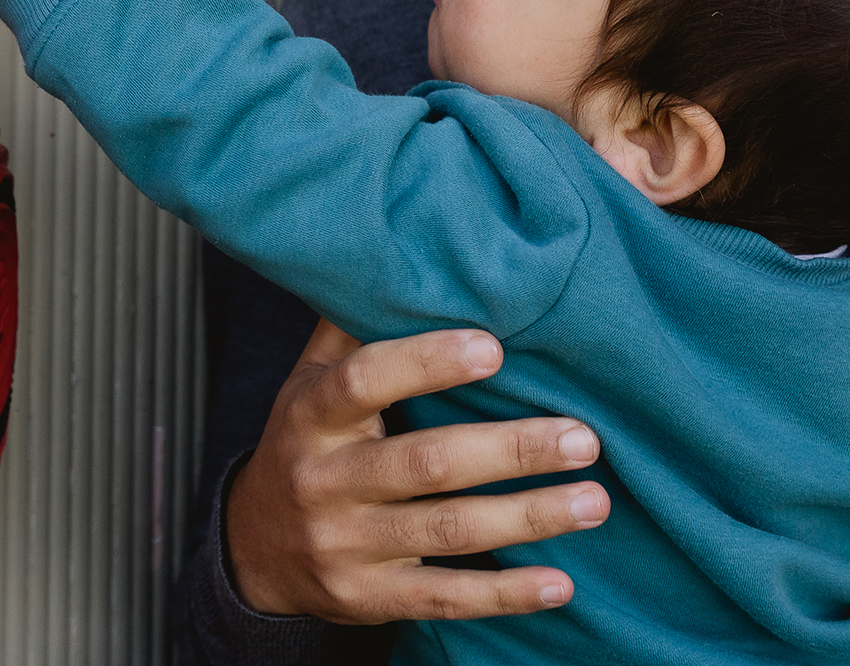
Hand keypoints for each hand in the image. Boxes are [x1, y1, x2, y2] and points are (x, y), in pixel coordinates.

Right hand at [225, 320, 607, 623]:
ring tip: (594, 500)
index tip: (496, 348)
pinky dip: (506, 594)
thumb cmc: (306, 442)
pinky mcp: (367, 599)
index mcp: (310, 415)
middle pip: (424, 463)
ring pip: (447, 532)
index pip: (363, 381)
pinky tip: (561, 583)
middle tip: (584, 437)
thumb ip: (356, 326)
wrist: (255, 548)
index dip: (427, 363)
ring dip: (529, 517)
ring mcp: (345, 546)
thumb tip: (415, 249)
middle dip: (511, 449)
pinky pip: (444, 599)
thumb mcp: (310, 380)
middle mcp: (323, 481)